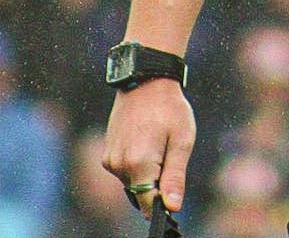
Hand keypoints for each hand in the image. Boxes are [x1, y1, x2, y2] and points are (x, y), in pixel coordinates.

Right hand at [103, 78, 195, 217]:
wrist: (146, 81)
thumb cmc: (169, 108)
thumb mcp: (181, 140)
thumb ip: (175, 177)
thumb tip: (173, 207)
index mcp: (138, 164)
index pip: (148, 204)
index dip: (163, 206)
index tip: (174, 200)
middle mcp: (119, 166)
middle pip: (141, 193)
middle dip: (157, 183)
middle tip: (169, 153)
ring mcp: (110, 160)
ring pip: (133, 182)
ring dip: (147, 172)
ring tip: (158, 142)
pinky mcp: (107, 155)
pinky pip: (125, 171)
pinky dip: (137, 164)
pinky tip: (147, 141)